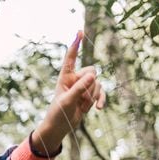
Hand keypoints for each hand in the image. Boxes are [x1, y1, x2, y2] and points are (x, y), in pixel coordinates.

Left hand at [34, 30, 106, 154]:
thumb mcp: (67, 101)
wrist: (59, 127)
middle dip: (90, 85)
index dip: (75, 45)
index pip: (71, 58)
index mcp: (65, 77)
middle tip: (80, 99)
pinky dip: (101, 100)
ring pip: (97, 84)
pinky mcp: (89, 96)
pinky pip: (101, 93)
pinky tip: (99, 109)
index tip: (79, 32)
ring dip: (93, 96)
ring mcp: (83, 87)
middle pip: (92, 71)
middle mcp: (75, 79)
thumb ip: (80, 88)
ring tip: (82, 107)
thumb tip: (93, 75)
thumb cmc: (58, 113)